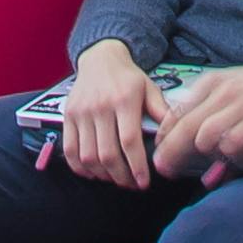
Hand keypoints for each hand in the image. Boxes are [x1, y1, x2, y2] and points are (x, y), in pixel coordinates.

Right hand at [53, 41, 165, 187]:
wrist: (100, 58)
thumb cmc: (128, 78)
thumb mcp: (150, 89)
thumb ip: (162, 112)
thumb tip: (175, 136)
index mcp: (124, 99)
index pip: (129, 141)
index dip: (137, 166)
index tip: (143, 182)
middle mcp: (100, 106)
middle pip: (107, 153)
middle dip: (121, 176)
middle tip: (131, 184)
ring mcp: (81, 112)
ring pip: (88, 156)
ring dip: (102, 175)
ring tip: (115, 178)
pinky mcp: (68, 116)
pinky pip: (69, 150)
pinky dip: (79, 168)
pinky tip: (93, 172)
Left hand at [149, 57, 242, 177]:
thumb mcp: (228, 84)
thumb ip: (207, 103)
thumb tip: (188, 132)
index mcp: (210, 82)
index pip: (177, 110)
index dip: (164, 134)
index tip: (159, 149)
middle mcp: (220, 93)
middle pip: (185, 127)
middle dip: (169, 151)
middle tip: (163, 167)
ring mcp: (238, 107)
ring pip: (203, 136)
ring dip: (197, 153)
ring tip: (195, 164)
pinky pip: (231, 144)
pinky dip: (226, 154)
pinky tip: (226, 158)